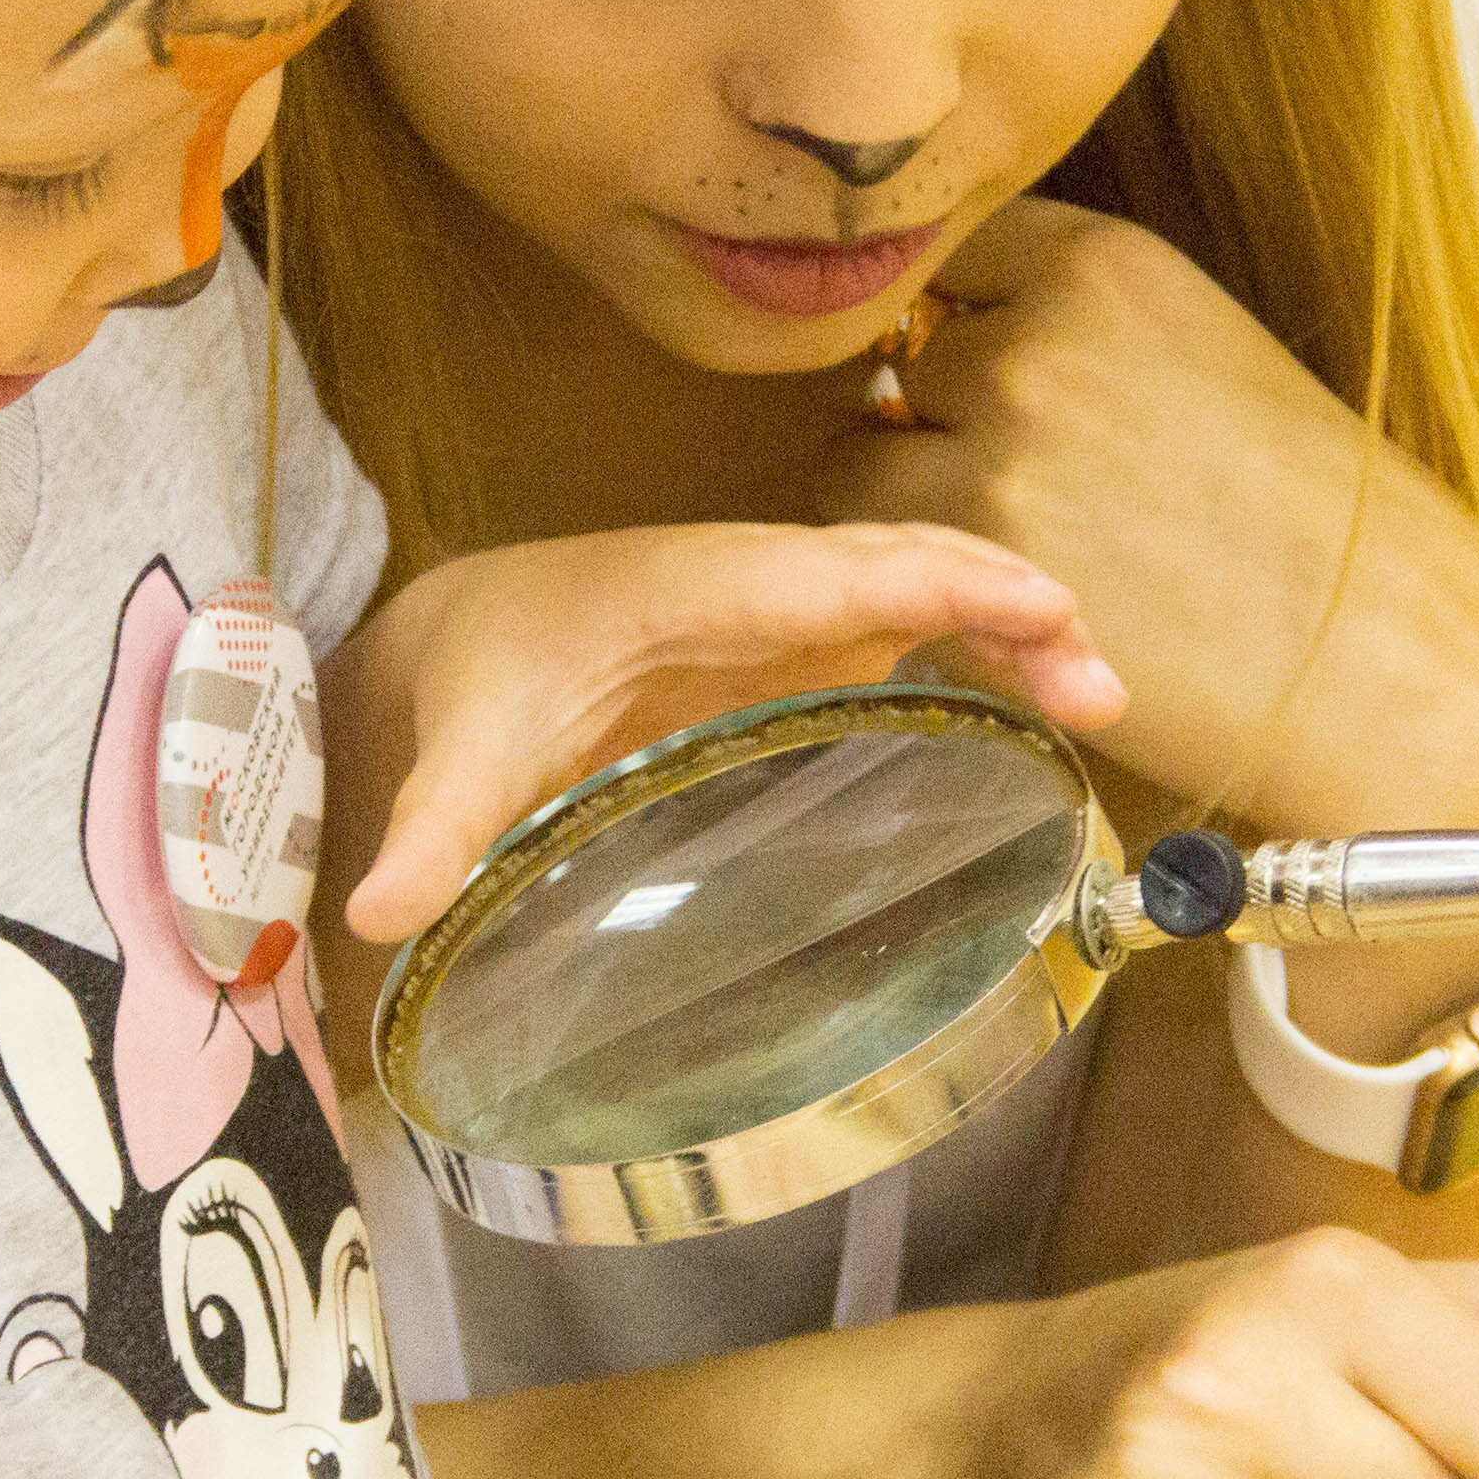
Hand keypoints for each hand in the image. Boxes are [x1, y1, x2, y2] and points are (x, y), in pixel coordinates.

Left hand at [325, 519, 1124, 945]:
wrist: (469, 630)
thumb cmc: (485, 674)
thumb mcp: (463, 750)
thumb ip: (432, 830)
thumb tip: (379, 912)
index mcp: (694, 588)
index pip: (828, 572)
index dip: (930, 579)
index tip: (1023, 603)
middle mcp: (761, 583)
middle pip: (906, 566)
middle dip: (1008, 603)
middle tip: (1097, 683)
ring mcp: (794, 612)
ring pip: (927, 591)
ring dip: (1019, 629)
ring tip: (1099, 703)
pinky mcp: (806, 649)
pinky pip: (914, 628)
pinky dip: (987, 652)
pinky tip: (1045, 712)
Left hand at [827, 199, 1478, 829]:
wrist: (1388, 660)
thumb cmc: (1315, 529)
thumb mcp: (1200, 358)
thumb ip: (1076, 332)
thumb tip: (941, 339)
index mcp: (1105, 260)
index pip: (952, 255)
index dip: (957, 325)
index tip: (991, 387)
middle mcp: (1041, 328)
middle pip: (901, 353)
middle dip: (936, 419)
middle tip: (1026, 497)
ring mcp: (999, 435)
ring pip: (858, 444)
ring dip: (903, 497)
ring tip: (1010, 558)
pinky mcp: (974, 549)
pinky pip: (864, 540)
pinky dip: (905, 575)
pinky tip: (995, 607)